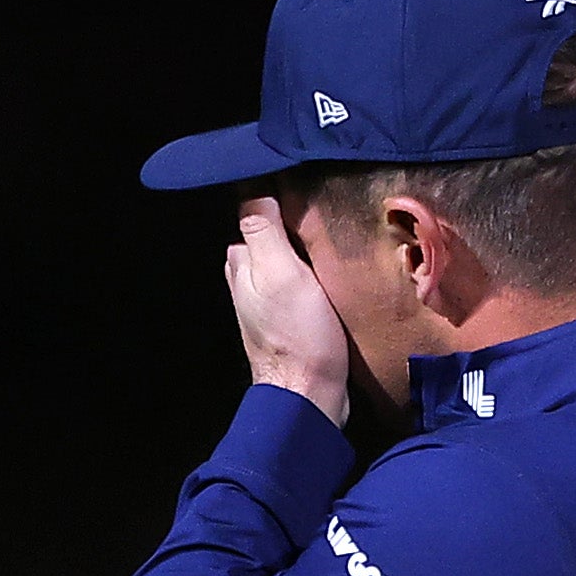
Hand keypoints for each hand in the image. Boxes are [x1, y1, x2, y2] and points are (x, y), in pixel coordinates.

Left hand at [226, 195, 351, 425]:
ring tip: (333, 231)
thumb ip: (264, 231)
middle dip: (289, 218)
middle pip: (269, 232)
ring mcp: (267, 300)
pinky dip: (311, 270)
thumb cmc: (297, 334)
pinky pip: (298, 280)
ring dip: (303, 245)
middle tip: (324, 205)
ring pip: (284, 257)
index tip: (304, 181)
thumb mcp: (280, 273)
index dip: (274, 193)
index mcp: (242, 262)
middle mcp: (247, 279)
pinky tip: (332, 267)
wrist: (310, 395)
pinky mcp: (289, 317)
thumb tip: (255, 186)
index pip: (252, 210)